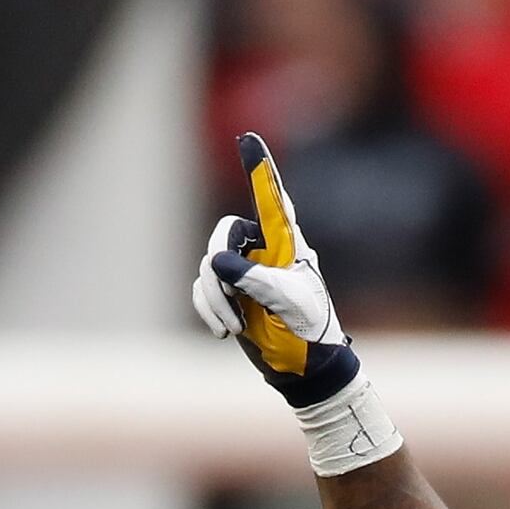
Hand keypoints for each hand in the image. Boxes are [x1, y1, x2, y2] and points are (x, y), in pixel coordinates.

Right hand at [192, 134, 362, 409]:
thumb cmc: (309, 331)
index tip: (249, 140)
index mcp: (287, 243)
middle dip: (219, 269)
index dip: (260, 169)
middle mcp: (262, 250)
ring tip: (235, 327)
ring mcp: (243, 271)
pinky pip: (200, 288)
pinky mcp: (227, 292)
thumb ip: (257, 280)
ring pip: (208, 267)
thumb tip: (216, 263)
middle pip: (224, 236)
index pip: (271, 198)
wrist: (303, 368)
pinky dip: (207, 309)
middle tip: (231, 298)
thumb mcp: (290, 303)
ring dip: (214, 299)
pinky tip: (225, 332)